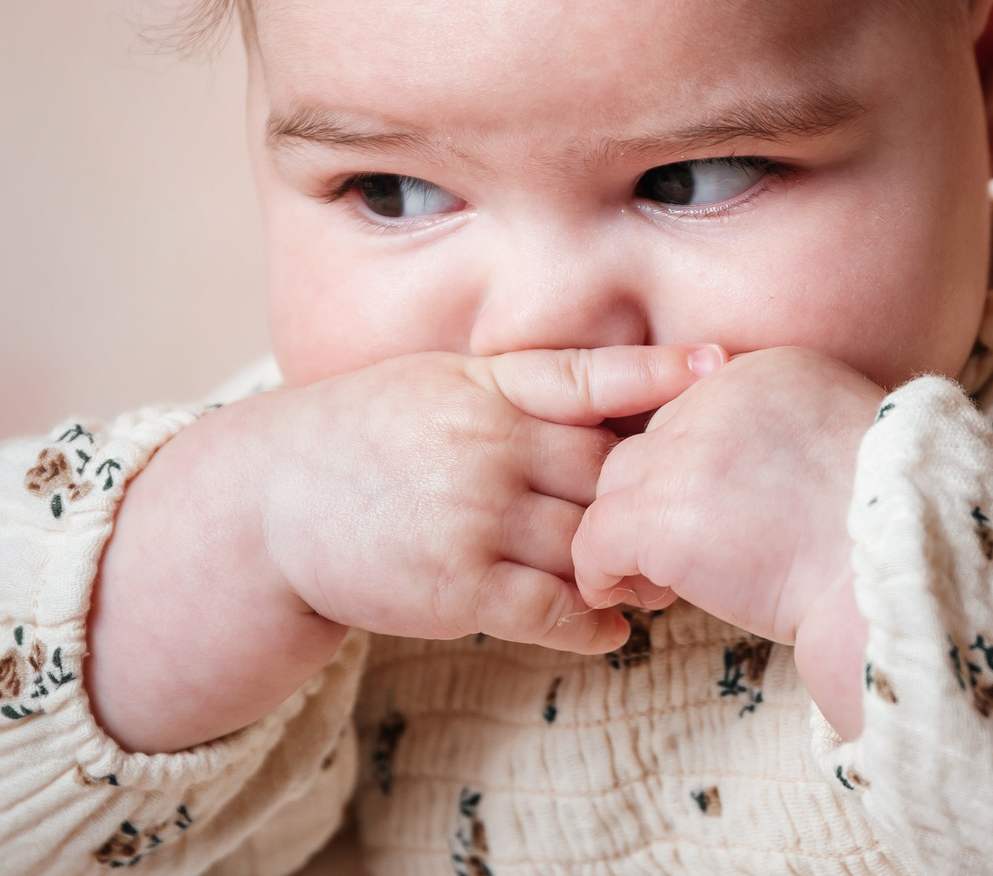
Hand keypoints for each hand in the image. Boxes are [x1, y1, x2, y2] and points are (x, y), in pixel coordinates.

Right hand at [88, 344, 713, 753]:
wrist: (270, 501)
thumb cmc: (367, 436)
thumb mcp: (437, 384)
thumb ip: (518, 390)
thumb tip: (613, 396)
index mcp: (485, 388)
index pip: (591, 375)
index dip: (662, 371)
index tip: (723, 366)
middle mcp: (487, 446)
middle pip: (607, 467)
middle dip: (653, 491)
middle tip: (702, 507)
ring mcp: (475, 518)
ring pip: (590, 541)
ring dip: (632, 564)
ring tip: (663, 577)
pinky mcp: (458, 589)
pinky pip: (552, 609)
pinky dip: (593, 622)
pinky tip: (613, 627)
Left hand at [570, 347, 883, 734]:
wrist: (902, 576)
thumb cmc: (890, 534)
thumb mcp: (847, 451)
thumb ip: (785, 441)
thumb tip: (749, 488)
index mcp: (771, 370)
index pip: (695, 409)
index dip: (697, 469)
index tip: (719, 515)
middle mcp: (719, 394)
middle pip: (650, 441)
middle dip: (657, 498)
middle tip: (681, 555)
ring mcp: (686, 453)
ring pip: (617, 486)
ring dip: (628, 534)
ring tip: (656, 582)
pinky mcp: (662, 514)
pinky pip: (597, 539)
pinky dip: (602, 572)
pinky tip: (629, 598)